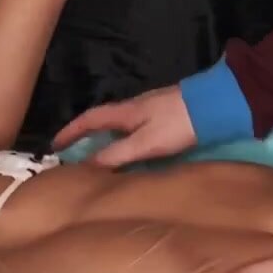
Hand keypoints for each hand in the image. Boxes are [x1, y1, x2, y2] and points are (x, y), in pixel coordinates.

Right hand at [52, 84, 194, 165]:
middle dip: (87, 137)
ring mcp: (152, 111)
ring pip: (121, 127)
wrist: (217, 106)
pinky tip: (132, 156)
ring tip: (100, 162)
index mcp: (125, 111)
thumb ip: (117, 155)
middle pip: (104, 121)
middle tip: (74, 158)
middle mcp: (135, 108)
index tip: (54, 145)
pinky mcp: (167, 117)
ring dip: (107, 141)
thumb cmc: (178, 123)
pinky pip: (136, 131)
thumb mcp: (144, 143)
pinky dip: (125, 142)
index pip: (90, 119)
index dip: (71, 131)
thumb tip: (86, 167)